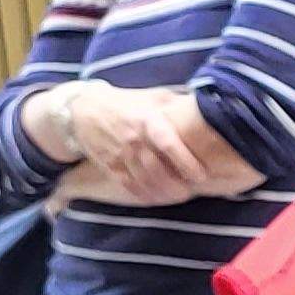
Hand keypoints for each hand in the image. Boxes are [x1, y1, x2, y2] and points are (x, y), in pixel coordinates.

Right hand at [61, 85, 234, 202]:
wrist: (84, 109)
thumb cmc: (128, 103)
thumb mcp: (153, 96)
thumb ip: (179, 104)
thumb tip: (211, 106)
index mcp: (146, 120)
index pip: (167, 143)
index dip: (185, 161)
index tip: (201, 176)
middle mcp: (132, 140)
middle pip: (156, 170)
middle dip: (177, 185)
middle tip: (193, 189)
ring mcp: (119, 155)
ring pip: (144, 182)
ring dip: (165, 193)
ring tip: (181, 196)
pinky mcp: (110, 167)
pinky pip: (130, 187)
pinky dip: (146, 196)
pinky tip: (160, 198)